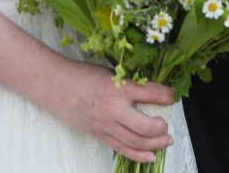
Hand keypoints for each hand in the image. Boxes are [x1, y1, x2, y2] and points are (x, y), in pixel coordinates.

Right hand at [40, 59, 175, 162]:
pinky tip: (152, 156)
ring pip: (137, 141)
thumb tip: (150, 92)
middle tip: (166, 122)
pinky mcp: (99, 135)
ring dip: (156, 143)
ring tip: (166, 140)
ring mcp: (106, 124)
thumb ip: (128, 83)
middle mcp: (114, 108)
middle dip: (161, 126)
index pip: (152, 93)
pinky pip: (123, 149)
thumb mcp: (110, 72)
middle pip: (147, 126)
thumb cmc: (82, 75)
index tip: (172, 96)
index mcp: (119, 87)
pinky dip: (139, 155)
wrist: (56, 85)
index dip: (167, 96)